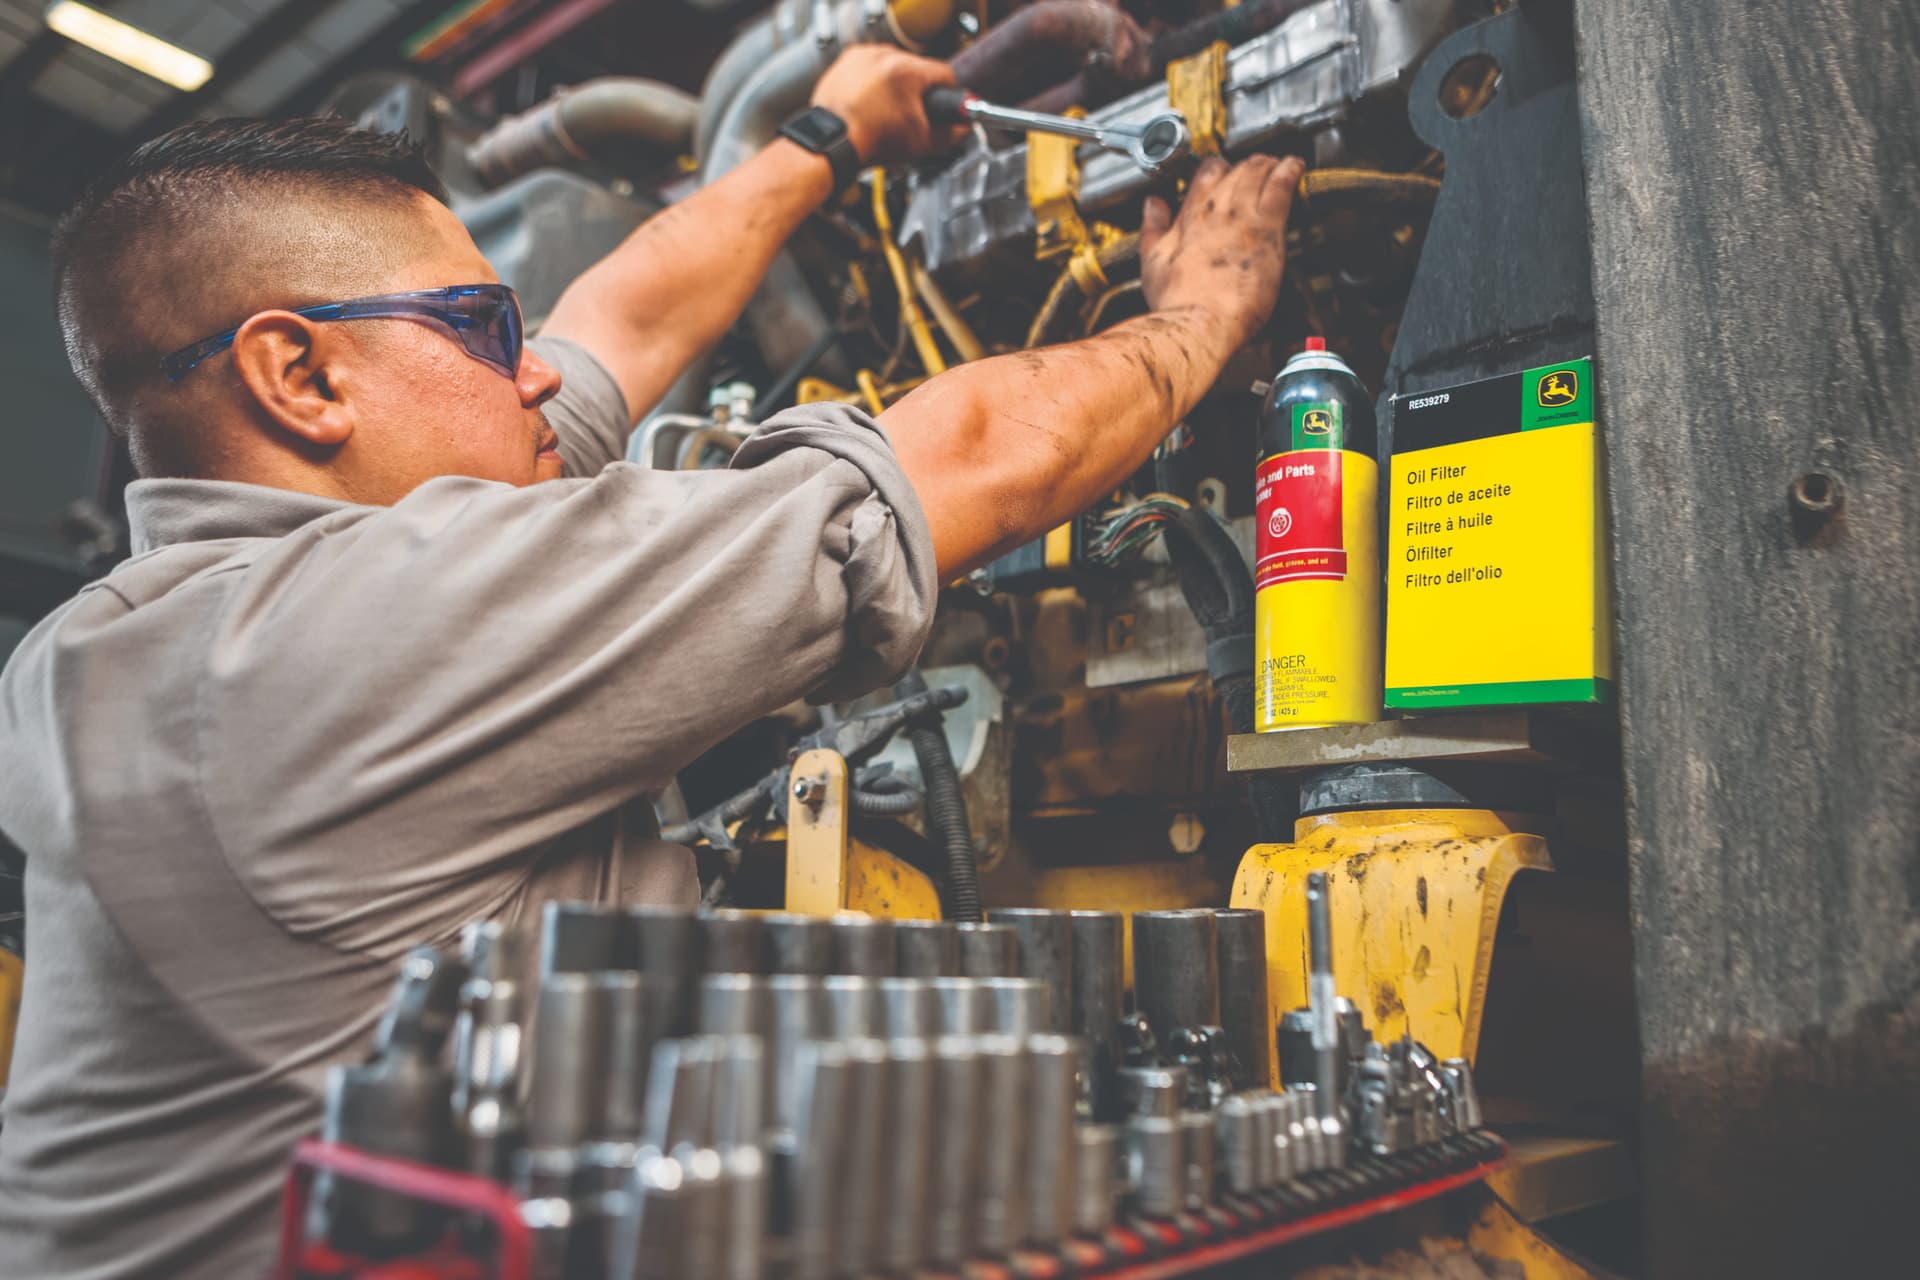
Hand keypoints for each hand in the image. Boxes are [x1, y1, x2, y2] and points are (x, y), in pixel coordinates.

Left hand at [811, 46, 963, 165]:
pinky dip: (873, 82)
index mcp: (907, 71)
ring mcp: (864, 56)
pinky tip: (871, 103)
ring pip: (893, 67)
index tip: (944, 104)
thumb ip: (950, 134)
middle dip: (918, 92)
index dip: (949, 93)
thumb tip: (962, 128)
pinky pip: (870, 67)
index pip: (945, 74)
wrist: (833, 144)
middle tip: (910, 116)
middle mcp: (885, 56)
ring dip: (895, 84)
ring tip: (887, 111)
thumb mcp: (921, 143)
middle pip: (918, 70)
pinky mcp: (847, 61)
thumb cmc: (869, 141)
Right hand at [1140, 154, 1304, 347]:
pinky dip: (1289, 172)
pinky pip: (1280, 188)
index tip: (1223, 171)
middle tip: (1256, 166)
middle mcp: (1215, 212)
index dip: (1216, 169)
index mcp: (1189, 219)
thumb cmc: (1178, 304)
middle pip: (1233, 172)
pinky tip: (1295, 166)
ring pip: (1256, 174)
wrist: (1200, 323)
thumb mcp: (1152, 263)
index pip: (1204, 177)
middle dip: (1246, 165)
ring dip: (1268, 164)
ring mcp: (1242, 218)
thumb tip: (1152, 206)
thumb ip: (1153, 228)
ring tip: (1278, 163)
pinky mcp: (1266, 230)